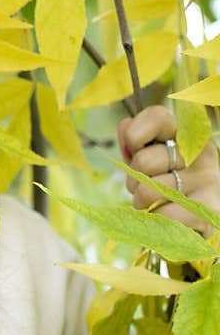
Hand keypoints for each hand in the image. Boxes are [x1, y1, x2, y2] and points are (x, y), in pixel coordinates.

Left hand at [117, 104, 219, 240]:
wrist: (199, 216)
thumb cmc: (168, 184)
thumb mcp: (150, 161)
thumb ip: (135, 144)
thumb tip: (125, 124)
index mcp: (186, 135)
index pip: (157, 116)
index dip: (135, 134)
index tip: (135, 150)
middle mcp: (200, 153)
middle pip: (143, 160)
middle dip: (133, 179)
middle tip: (143, 185)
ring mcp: (207, 179)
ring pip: (149, 191)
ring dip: (140, 202)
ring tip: (151, 202)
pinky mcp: (208, 208)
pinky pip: (162, 214)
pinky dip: (154, 218)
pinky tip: (164, 215)